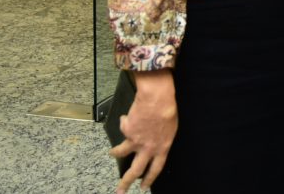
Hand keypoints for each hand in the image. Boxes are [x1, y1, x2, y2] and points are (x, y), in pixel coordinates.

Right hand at [110, 70, 177, 193]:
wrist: (157, 99)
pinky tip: (127, 117)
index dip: (149, 179)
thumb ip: (161, 139)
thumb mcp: (170, 129)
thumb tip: (152, 141)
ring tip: (113, 153)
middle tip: (120, 191)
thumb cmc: (168, 110)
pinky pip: (123, 126)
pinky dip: (124, 122)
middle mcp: (148, 148)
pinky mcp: (126, 131)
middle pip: (135, 170)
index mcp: (162, 148)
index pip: (156, 168)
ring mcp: (135, 141)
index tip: (143, 187)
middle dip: (126, 182)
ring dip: (116, 152)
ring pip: (121, 152)